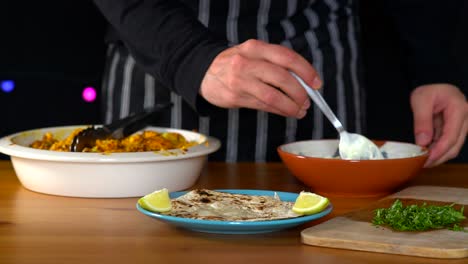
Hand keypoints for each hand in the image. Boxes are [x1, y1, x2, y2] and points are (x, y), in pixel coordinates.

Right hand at [200, 39, 321, 117]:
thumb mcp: (253, 54)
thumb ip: (275, 63)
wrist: (204, 72)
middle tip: (307, 101)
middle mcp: (247, 62)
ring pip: (273, 96)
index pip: (287, 57)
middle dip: (300, 92)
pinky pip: (263, 106)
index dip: (306, 71)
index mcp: (256, 48)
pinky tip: (286, 112)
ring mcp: (240, 80)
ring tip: (299, 110)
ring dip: (290, 106)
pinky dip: (279, 110)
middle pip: (282, 78)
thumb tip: (304, 81)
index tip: (316, 83)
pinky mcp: (235, 97)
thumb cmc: (235, 63)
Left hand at [410, 84, 467, 166]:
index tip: (427, 159)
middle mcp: (465, 118)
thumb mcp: (420, 100)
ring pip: (454, 147)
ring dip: (439, 156)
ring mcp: (462, 124)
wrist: (431, 88)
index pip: (451, 136)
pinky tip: (427, 153)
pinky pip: (449, 143)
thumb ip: (421, 120)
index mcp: (459, 108)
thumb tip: (423, 142)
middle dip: (439, 157)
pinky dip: (439, 150)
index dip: (439, 150)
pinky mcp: (457, 129)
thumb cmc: (427, 91)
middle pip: (455, 145)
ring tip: (423, 160)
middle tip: (423, 164)